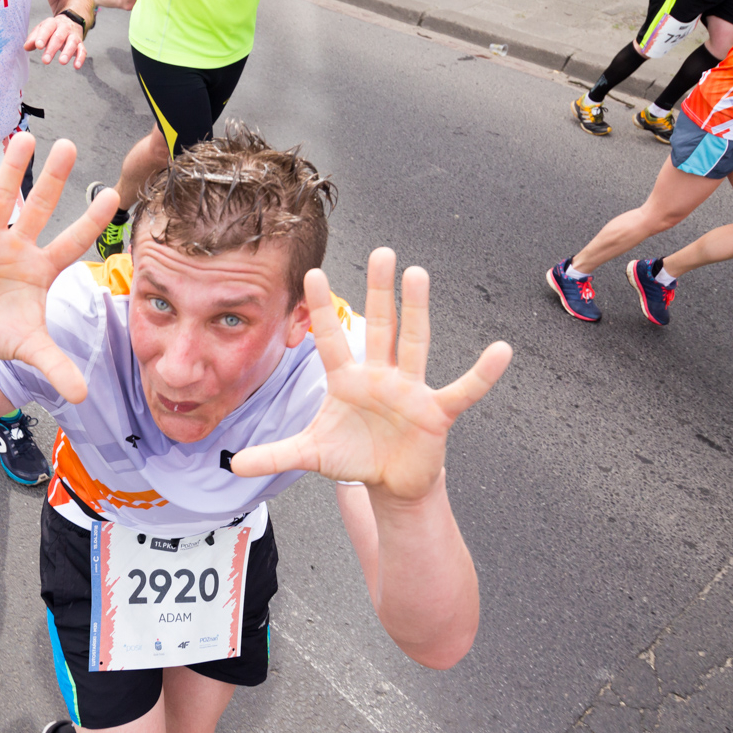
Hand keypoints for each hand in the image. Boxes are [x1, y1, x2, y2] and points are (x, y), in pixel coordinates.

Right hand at [0, 134, 119, 402]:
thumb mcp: (29, 349)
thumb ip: (56, 366)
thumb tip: (83, 396)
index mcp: (41, 269)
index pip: (72, 241)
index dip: (90, 221)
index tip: (112, 196)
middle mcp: (18, 247)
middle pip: (39, 208)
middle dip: (53, 179)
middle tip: (68, 145)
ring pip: (0, 200)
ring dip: (10, 171)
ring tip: (23, 138)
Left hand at [25, 14, 86, 68]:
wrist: (70, 22)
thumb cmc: (52, 29)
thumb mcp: (42, 30)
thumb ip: (33, 38)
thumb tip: (26, 47)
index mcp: (52, 23)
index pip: (47, 28)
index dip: (43, 37)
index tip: (38, 46)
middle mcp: (64, 28)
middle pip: (59, 37)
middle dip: (52, 49)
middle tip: (45, 60)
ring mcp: (73, 36)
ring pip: (72, 43)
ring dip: (67, 52)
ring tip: (61, 62)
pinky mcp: (80, 44)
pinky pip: (82, 50)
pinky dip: (80, 58)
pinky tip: (76, 66)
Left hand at [230, 249, 512, 501]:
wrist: (390, 482)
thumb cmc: (353, 457)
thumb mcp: (311, 455)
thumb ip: (275, 455)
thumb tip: (232, 464)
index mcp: (347, 379)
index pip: (331, 337)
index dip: (322, 309)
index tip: (313, 272)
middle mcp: (380, 375)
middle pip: (380, 325)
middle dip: (380, 290)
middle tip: (382, 251)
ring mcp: (410, 389)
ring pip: (414, 342)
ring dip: (417, 310)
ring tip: (419, 274)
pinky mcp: (436, 412)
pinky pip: (462, 390)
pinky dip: (482, 374)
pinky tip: (500, 351)